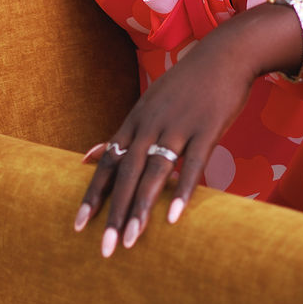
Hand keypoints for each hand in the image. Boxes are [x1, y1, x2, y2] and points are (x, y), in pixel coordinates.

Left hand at [75, 2, 302, 255]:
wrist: (224, 55)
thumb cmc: (186, 84)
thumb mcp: (149, 103)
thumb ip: (123, 133)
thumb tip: (90, 155)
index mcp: (136, 120)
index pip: (108, 161)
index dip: (93, 194)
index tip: (78, 226)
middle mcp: (151, 124)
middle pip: (126, 172)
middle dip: (113, 212)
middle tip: (104, 248)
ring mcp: (179, 125)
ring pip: (154, 172)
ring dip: (141, 208)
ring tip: (131, 241)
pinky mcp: (206, 128)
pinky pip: (193, 164)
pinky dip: (182, 190)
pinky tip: (175, 217)